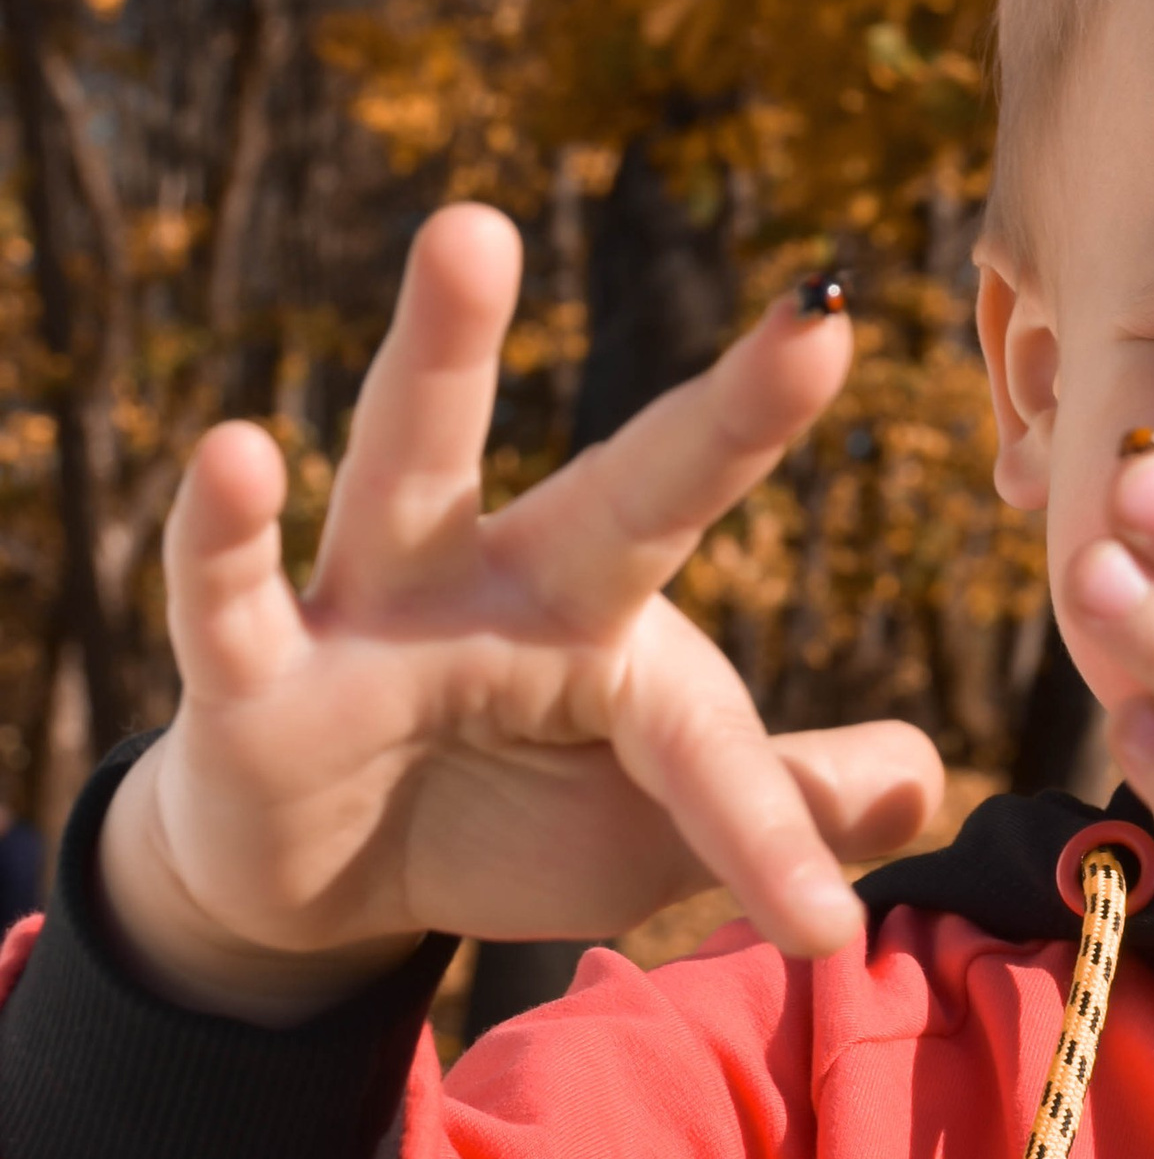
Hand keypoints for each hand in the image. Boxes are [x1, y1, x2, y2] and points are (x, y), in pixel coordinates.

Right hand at [99, 205, 941, 1022]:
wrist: (315, 880)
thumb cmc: (504, 821)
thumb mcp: (644, 831)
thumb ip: (772, 800)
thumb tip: (927, 776)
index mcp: (618, 633)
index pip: (718, 743)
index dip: (770, 832)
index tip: (826, 928)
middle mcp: (512, 586)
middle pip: (633, 495)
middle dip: (726, 421)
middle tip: (817, 322)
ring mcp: (377, 610)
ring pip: (414, 464)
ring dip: (444, 354)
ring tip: (477, 230)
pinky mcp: (251, 673)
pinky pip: (233, 596)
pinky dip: (222, 532)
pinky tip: (232, 450)